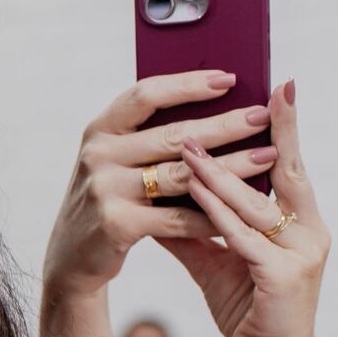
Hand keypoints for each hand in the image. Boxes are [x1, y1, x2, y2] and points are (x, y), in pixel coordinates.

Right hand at [44, 70, 277, 294]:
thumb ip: (146, 136)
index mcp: (99, 130)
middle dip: (225, 124)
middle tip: (262, 117)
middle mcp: (98, 155)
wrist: (71, 257)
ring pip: (182, 175)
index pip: (146, 95)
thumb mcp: (113, 160)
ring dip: (230, 167)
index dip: (187, 85)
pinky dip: (214, 214)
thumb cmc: (108, 200)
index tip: (230, 79)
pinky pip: (178, 217)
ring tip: (266, 158)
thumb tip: (215, 106)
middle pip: (173, 135)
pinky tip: (243, 209)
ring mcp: (105, 190)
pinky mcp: (118, 224)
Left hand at [158, 80, 329, 336]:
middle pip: (286, 171)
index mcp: (302, 223)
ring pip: (255, 203)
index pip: (292, 165)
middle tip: (240, 90)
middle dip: (265, 130)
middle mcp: (310, 232)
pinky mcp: (281, 277)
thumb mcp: (220, 261)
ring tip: (189, 142)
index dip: (286, 126)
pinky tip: (193, 193)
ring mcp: (300, 254)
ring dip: (219, 172)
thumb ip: (196, 228)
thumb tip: (162, 193)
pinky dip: (215, 214)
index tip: (279, 85)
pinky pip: (242, 238)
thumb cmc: (249, 310)